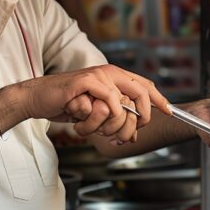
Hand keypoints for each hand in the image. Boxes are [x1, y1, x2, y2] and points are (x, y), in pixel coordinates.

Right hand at [15, 65, 169, 143]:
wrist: (39, 100)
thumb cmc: (67, 105)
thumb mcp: (96, 115)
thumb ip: (115, 119)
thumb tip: (134, 136)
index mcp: (115, 76)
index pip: (145, 86)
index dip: (160, 100)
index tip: (170, 112)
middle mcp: (110, 72)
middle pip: (142, 93)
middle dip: (140, 118)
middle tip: (128, 132)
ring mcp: (98, 75)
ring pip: (122, 105)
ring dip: (110, 125)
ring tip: (95, 128)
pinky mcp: (86, 81)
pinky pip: (107, 103)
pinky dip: (99, 117)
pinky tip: (83, 118)